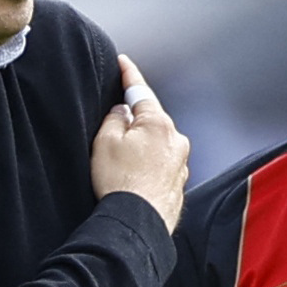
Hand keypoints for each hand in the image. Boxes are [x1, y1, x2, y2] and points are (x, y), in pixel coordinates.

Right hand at [91, 55, 190, 230]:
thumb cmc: (120, 183)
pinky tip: (134, 177)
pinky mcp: (178, 183)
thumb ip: (115, 119)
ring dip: (142, 144)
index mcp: (158, 124)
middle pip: (151, 119)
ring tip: (121, 162)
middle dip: (135, 118)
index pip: (141, 91)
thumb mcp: (105, 142)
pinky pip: (161, 164)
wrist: (137, 223)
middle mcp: (176, 140)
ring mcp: (181, 163)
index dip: (129, 74)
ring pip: (158, 143)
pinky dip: (149, 164)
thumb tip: (122, 112)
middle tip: (114, 125)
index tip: (124, 63)